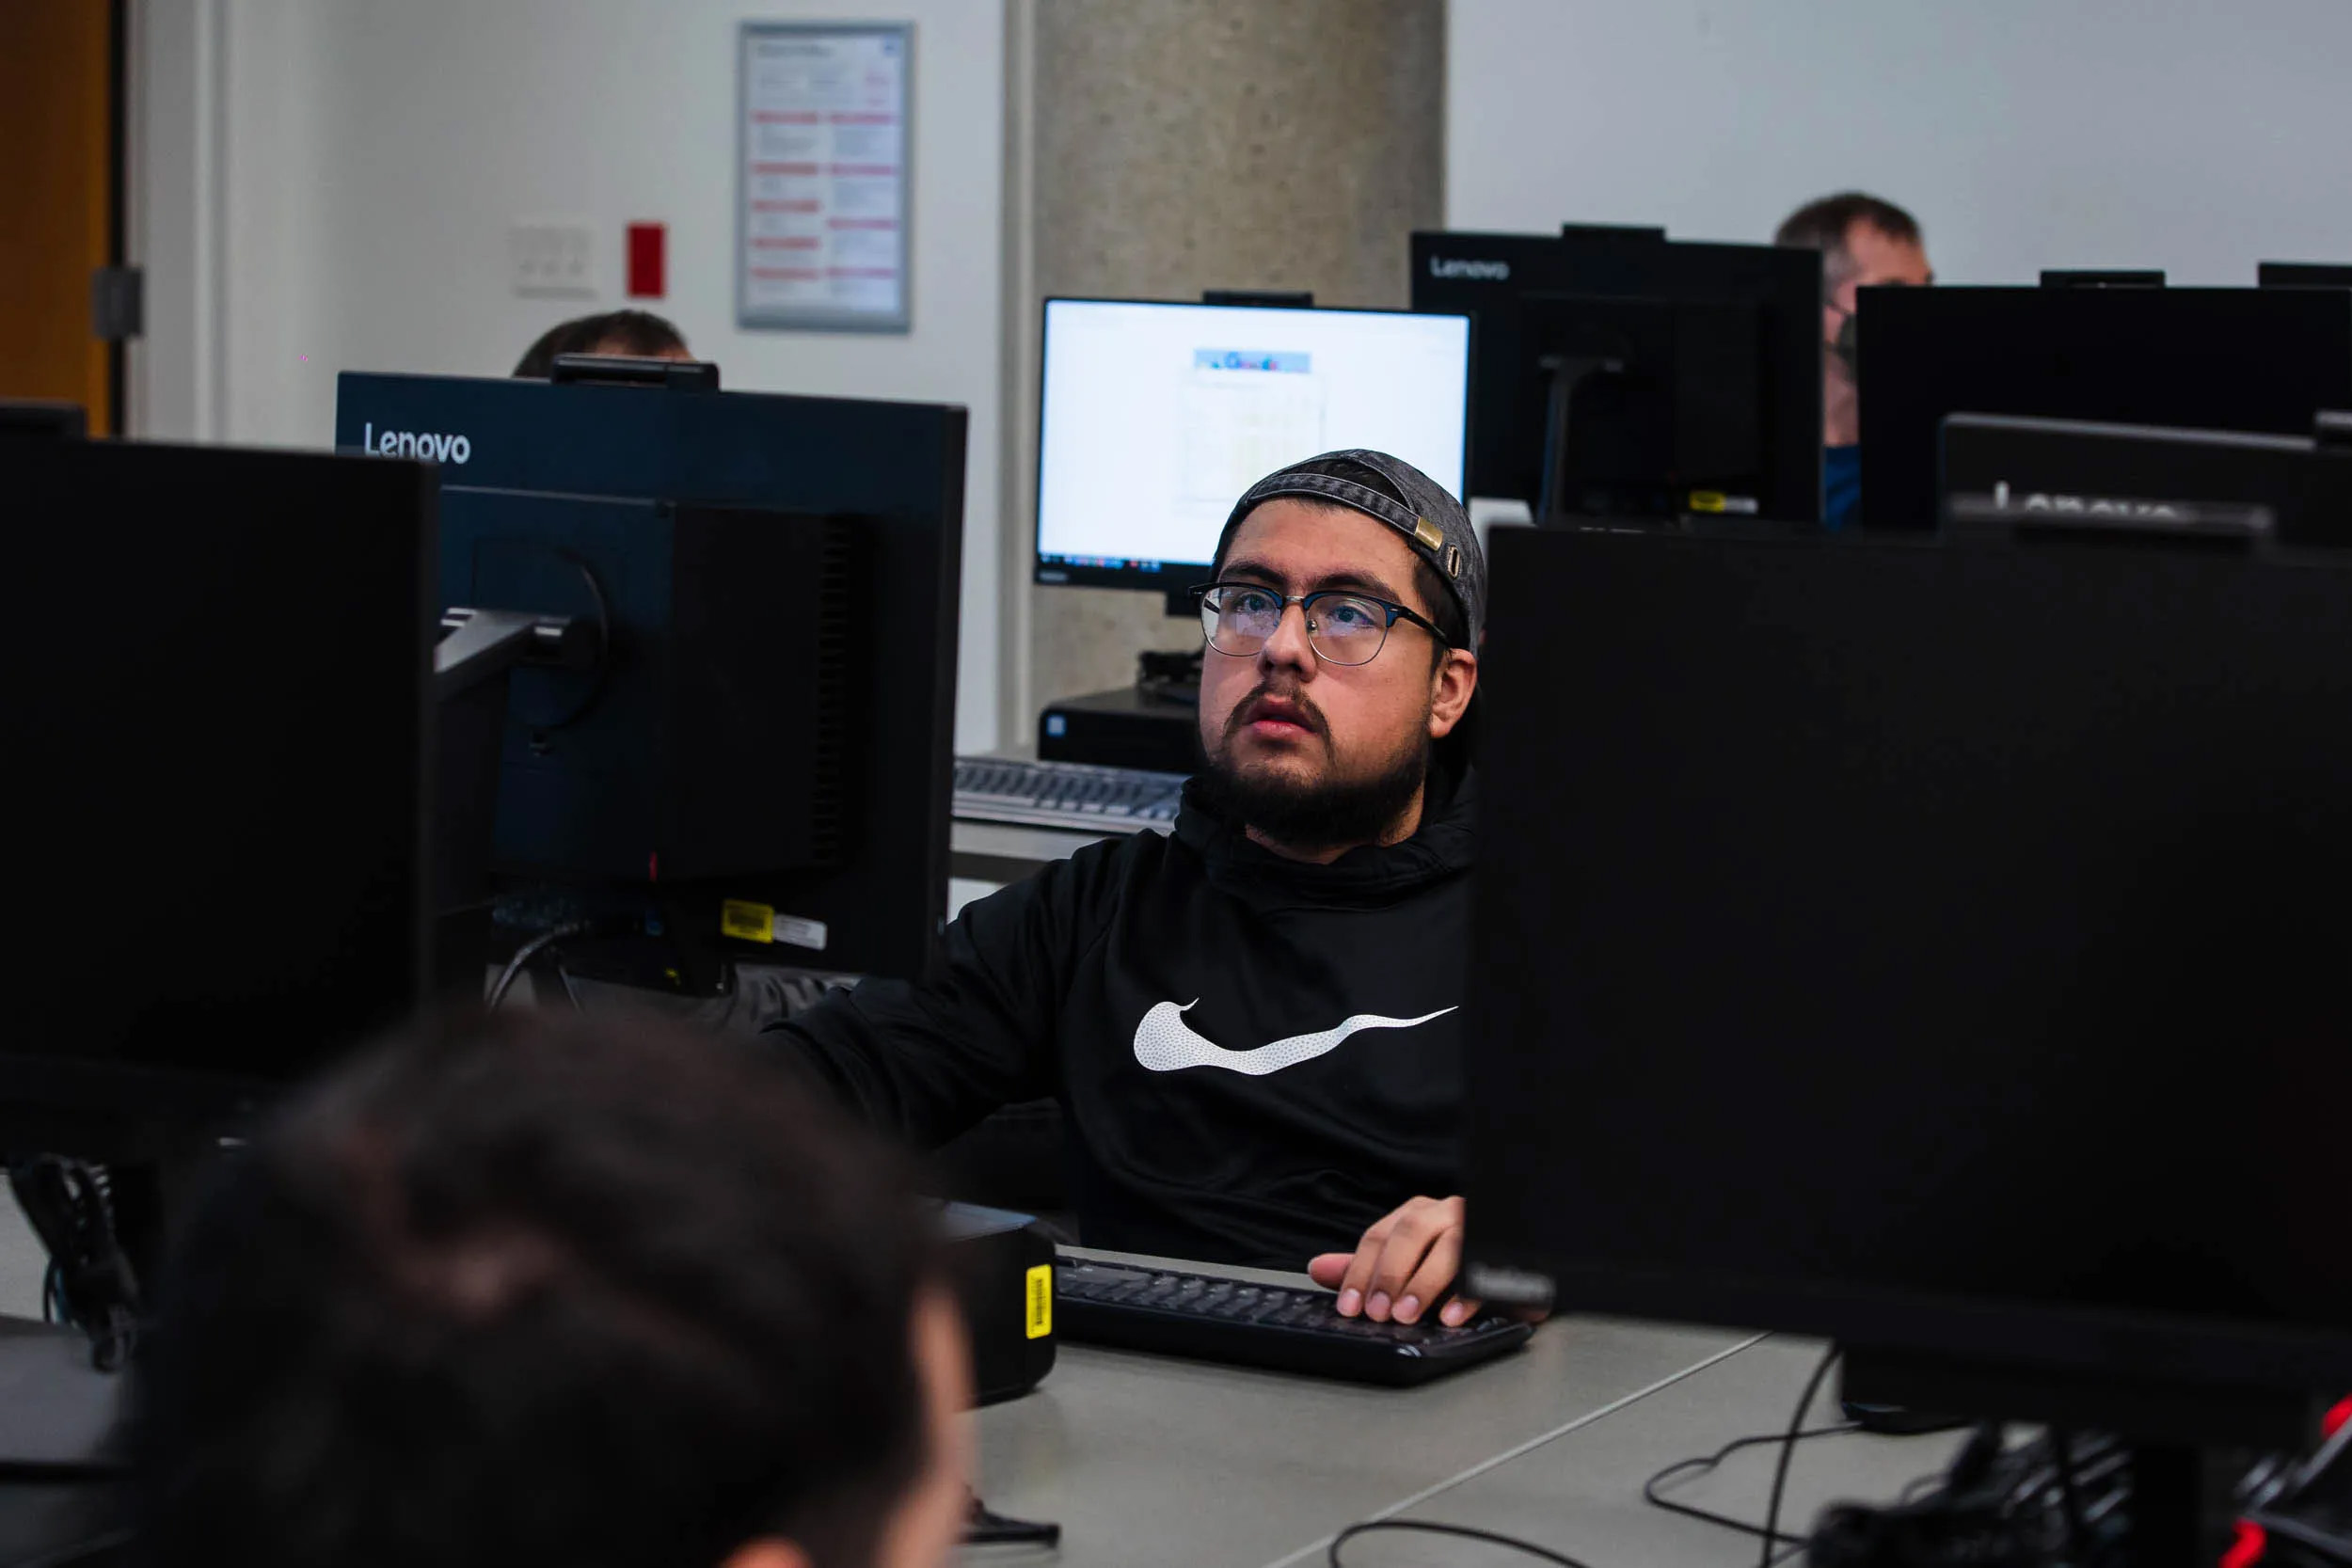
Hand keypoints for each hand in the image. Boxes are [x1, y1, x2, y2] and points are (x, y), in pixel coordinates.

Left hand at [1307, 1194, 1523, 1329]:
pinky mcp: (1504, 1248)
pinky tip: (1450, 1316)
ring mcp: (1477, 1226)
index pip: (1379, 1236)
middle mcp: (1445, 1213)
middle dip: (1390, 1275)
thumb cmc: (1455, 1262)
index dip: (1359, 1271)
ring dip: (1424, 1284)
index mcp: (1417, 1214)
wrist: (1516, 1259)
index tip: (1349, 1307)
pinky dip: (1466, 1294)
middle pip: (1411, 1233)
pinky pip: (1485, 1268)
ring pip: (1448, 1246)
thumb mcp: (1407, 1264)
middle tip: (1378, 1313)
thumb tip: (1318, 1268)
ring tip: (1407, 1316)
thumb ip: (1367, 1267)